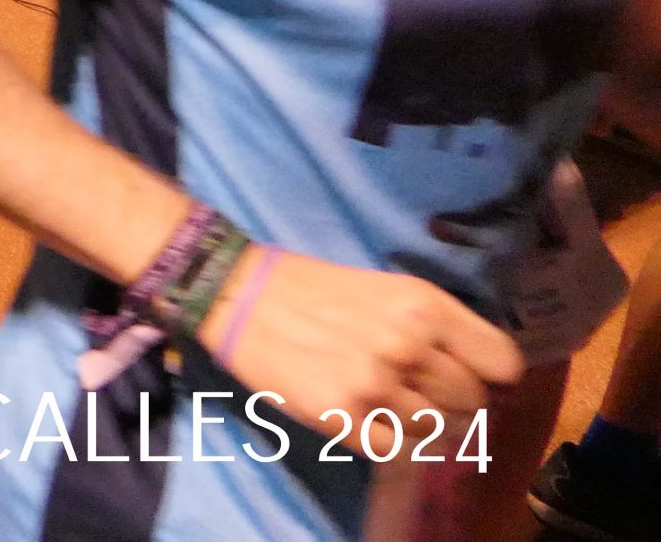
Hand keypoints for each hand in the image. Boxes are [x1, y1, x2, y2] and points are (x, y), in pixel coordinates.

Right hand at [201, 247, 522, 459]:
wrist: (236, 293)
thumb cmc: (313, 287)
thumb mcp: (388, 289)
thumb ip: (436, 326)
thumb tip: (478, 374)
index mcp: (424, 306)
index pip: (502, 363)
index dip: (490, 374)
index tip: (471, 376)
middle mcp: (407, 346)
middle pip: (471, 402)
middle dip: (452, 402)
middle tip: (421, 392)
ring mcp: (373, 385)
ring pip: (436, 432)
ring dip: (421, 426)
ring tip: (392, 407)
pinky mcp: (339, 416)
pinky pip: (394, 451)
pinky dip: (390, 444)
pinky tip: (371, 422)